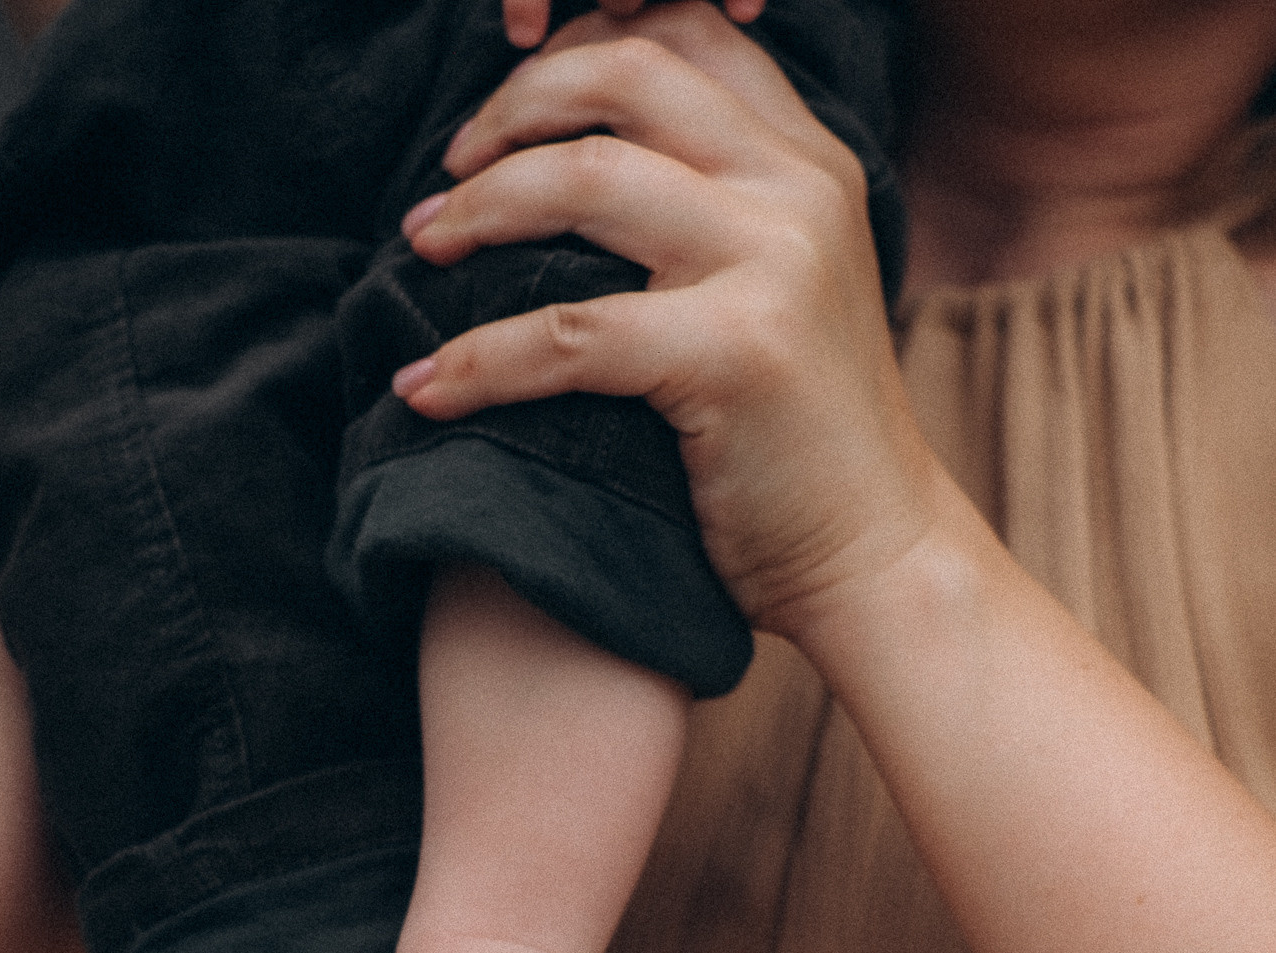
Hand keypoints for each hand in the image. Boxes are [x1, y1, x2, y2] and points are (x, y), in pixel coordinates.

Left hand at [396, 1, 939, 640]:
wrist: (874, 558)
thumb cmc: (801, 447)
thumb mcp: (778, 294)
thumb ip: (713, 217)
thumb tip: (570, 169)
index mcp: (809, 162)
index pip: (683, 37)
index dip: (573, 53)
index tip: (499, 118)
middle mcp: (799, 189)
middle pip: (624, 77)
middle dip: (509, 111)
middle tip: (444, 179)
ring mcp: (775, 262)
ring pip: (584, 181)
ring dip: (477, 211)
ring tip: (422, 251)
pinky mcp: (736, 354)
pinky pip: (567, 334)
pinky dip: (477, 359)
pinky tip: (424, 391)